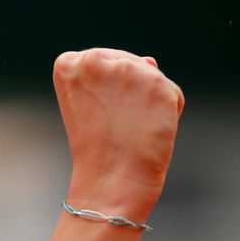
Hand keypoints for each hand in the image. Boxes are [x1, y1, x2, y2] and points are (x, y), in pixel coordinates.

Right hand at [53, 48, 183, 219]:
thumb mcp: (90, 101)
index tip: (94, 115)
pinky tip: (150, 129)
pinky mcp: (156, 82)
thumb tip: (151, 60)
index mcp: (67, 64)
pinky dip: (168, 113)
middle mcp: (94, 59)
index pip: (101, 61)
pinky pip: (172, 93)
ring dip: (149, 103)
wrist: (110, 180)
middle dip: (129, 94)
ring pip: (151, 78)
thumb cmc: (98, 148)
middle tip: (113, 125)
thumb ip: (113, 73)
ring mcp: (127, 68)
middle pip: (128, 65)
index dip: (104, 92)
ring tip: (131, 127)